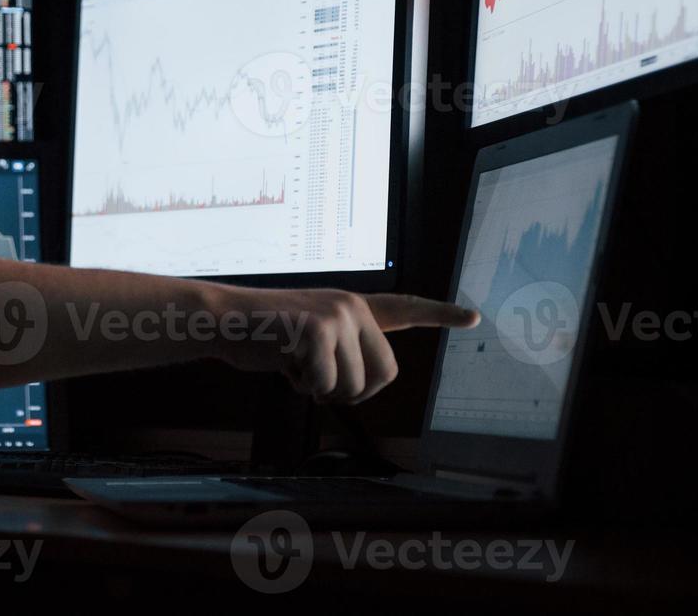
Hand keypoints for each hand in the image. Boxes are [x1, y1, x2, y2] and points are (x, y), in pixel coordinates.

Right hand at [217, 289, 479, 403]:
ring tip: (293, 364)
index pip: (405, 308)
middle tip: (317, 381)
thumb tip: (361, 385)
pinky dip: (300, 386)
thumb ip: (341, 351)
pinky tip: (281, 362)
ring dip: (322, 390)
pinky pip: (325, 385)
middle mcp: (352, 306)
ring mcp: (336, 317)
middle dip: (355, 392)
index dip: (440, 315)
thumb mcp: (310, 337)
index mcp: (353, 306)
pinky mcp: (317, 332)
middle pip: (385, 375)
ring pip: (354, 387)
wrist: (224, 318)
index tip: (474, 317)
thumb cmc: (263, 335)